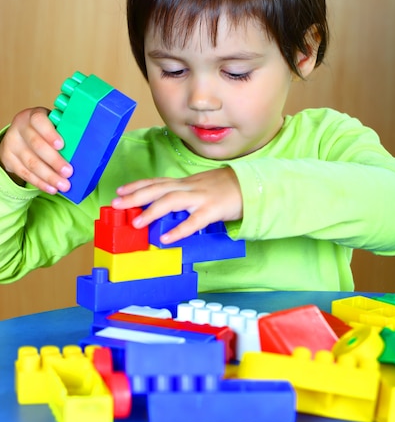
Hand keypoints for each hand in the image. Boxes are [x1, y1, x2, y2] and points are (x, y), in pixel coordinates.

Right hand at [0, 107, 72, 193]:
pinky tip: (51, 188)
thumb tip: (88, 147)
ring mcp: (12, 144)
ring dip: (49, 176)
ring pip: (30, 162)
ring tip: (63, 185)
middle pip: (36, 145)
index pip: (39, 121)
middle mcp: (20, 128)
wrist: (19, 136)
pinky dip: (40, 183)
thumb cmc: (43, 131)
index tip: (61, 145)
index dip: (49, 133)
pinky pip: (25, 173)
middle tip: (69, 172)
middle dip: (54, 161)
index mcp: (33, 116)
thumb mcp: (52, 125)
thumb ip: (64, 132)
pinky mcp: (8, 159)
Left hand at [112, 167, 242, 243]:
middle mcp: (189, 187)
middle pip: (158, 189)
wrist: (251, 185)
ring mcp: (201, 198)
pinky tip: (166, 240)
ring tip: (136, 222)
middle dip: (135, 196)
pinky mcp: (213, 210)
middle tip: (116, 204)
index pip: (157, 182)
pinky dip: (179, 230)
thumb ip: (184, 196)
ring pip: (172, 201)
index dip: (137, 185)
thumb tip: (166, 207)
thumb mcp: (201, 188)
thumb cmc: (225, 189)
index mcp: (185, 183)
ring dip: (152, 211)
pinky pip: (194, 221)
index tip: (119, 191)